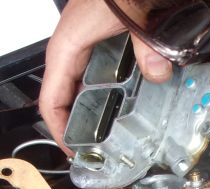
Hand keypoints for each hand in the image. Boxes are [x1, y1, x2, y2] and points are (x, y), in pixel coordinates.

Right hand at [41, 0, 173, 150]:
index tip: (74, 152)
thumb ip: (148, 45)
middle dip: (81, 126)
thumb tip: (158, 73)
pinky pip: (100, 71)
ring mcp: (87, 41)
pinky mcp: (102, 36)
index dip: (58, 131)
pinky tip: (133, 98)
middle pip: (66, 97)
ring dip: (98, 108)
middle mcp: (73, 45)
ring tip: (116, 132)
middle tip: (100, 150)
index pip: (51, 100)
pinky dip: (112, 88)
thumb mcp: (135, 14)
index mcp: (68, 45)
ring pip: (84, 85)